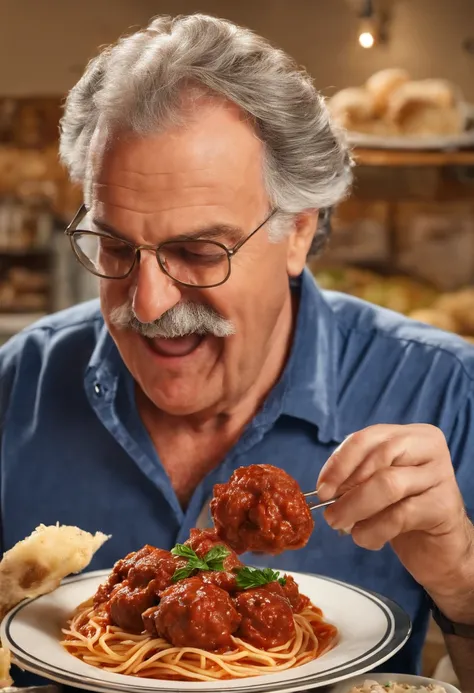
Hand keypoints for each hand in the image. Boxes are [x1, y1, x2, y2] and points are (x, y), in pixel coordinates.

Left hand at [317, 424, 473, 619]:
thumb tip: (326, 487)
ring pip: (388, 484)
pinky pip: (399, 516)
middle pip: (379, 456)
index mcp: (409, 435)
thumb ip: (355, 477)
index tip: (322, 488)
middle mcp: (428, 448)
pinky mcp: (444, 507)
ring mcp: (440, 475)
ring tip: (341, 525)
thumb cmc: (402, 509)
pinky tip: (365, 538)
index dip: (340, 462)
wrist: (438, 546)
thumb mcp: (376, 485)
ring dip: (355, 508)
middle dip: (346, 486)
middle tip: (328, 512)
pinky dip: (373, 530)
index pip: (367, 438)